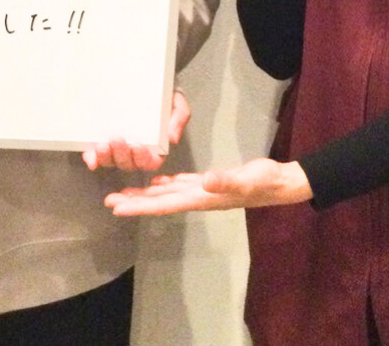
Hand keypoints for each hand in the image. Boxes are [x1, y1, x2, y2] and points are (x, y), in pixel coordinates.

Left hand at [82, 90, 190, 171]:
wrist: (149, 77)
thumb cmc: (165, 94)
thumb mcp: (177, 103)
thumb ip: (179, 118)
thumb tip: (172, 138)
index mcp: (155, 147)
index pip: (150, 161)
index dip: (143, 159)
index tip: (138, 145)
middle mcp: (135, 150)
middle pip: (128, 163)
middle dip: (121, 155)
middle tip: (117, 139)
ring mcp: (118, 147)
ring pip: (111, 161)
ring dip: (106, 158)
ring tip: (102, 145)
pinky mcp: (103, 139)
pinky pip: (96, 154)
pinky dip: (92, 158)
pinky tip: (90, 155)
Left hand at [104, 157, 312, 216]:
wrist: (280, 183)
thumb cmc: (264, 181)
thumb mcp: (246, 179)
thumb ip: (227, 181)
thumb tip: (205, 182)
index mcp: (202, 197)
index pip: (164, 204)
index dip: (140, 206)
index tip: (116, 208)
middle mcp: (197, 197)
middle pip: (159, 202)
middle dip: (134, 202)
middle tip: (108, 201)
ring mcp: (202, 191)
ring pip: (166, 194)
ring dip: (145, 195)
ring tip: (123, 193)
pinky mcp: (208, 183)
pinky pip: (180, 185)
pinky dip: (165, 185)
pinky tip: (156, 182)